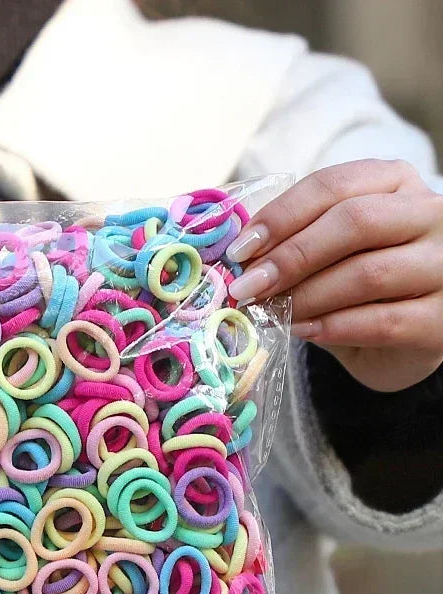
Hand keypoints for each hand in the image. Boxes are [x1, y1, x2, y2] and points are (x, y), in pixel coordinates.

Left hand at [227, 159, 442, 391]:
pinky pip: (382, 321)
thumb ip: (292, 244)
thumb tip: (237, 257)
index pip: (335, 184)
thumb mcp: (325, 254)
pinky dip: (332, 327)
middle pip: (356, 222)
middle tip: (248, 287)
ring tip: (270, 312)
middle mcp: (430, 215)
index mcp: (395, 184)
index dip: (282, 215)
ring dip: (306, 296)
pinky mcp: (442, 319)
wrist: (402, 341)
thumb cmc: (354, 288)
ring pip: (368, 274)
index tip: (240, 250)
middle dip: (291, 257)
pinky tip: (301, 330)